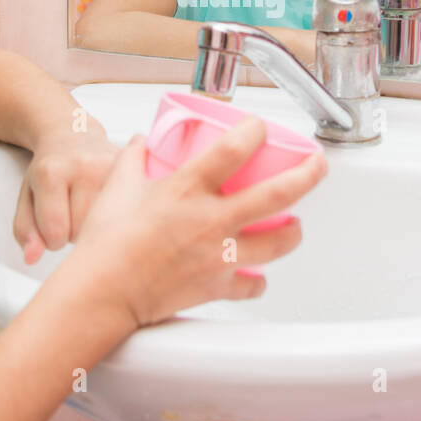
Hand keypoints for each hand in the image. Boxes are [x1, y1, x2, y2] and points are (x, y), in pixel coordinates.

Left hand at [13, 124, 118, 265]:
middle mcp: (84, 166)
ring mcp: (112, 166)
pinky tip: (113, 201)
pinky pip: (128, 210)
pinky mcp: (135, 168)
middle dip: (75, 229)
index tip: (54, 221)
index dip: (52, 237)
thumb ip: (25, 230)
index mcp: (51, 173)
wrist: (73, 132)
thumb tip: (32, 258)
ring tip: (90, 203)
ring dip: (96, 223)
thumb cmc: (50, 170)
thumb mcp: (27, 197)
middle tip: (73, 208)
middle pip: (82, 231)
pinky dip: (119, 212)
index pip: (55, 234)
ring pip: (106, 226)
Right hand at [67, 116, 325, 329]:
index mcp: (187, 190)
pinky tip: (255, 276)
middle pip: (277, 194)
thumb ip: (132, 159)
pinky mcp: (217, 287)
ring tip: (294, 226)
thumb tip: (141, 141)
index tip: (260, 126)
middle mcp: (212, 221)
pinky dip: (256, 281)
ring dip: (292, 232)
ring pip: (278, 243)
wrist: (102, 294)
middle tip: (318, 165)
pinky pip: (250, 285)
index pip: (234, 149)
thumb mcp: (116, 188)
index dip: (255, 130)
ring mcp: (220, 256)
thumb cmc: (106, 243)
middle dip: (307, 176)